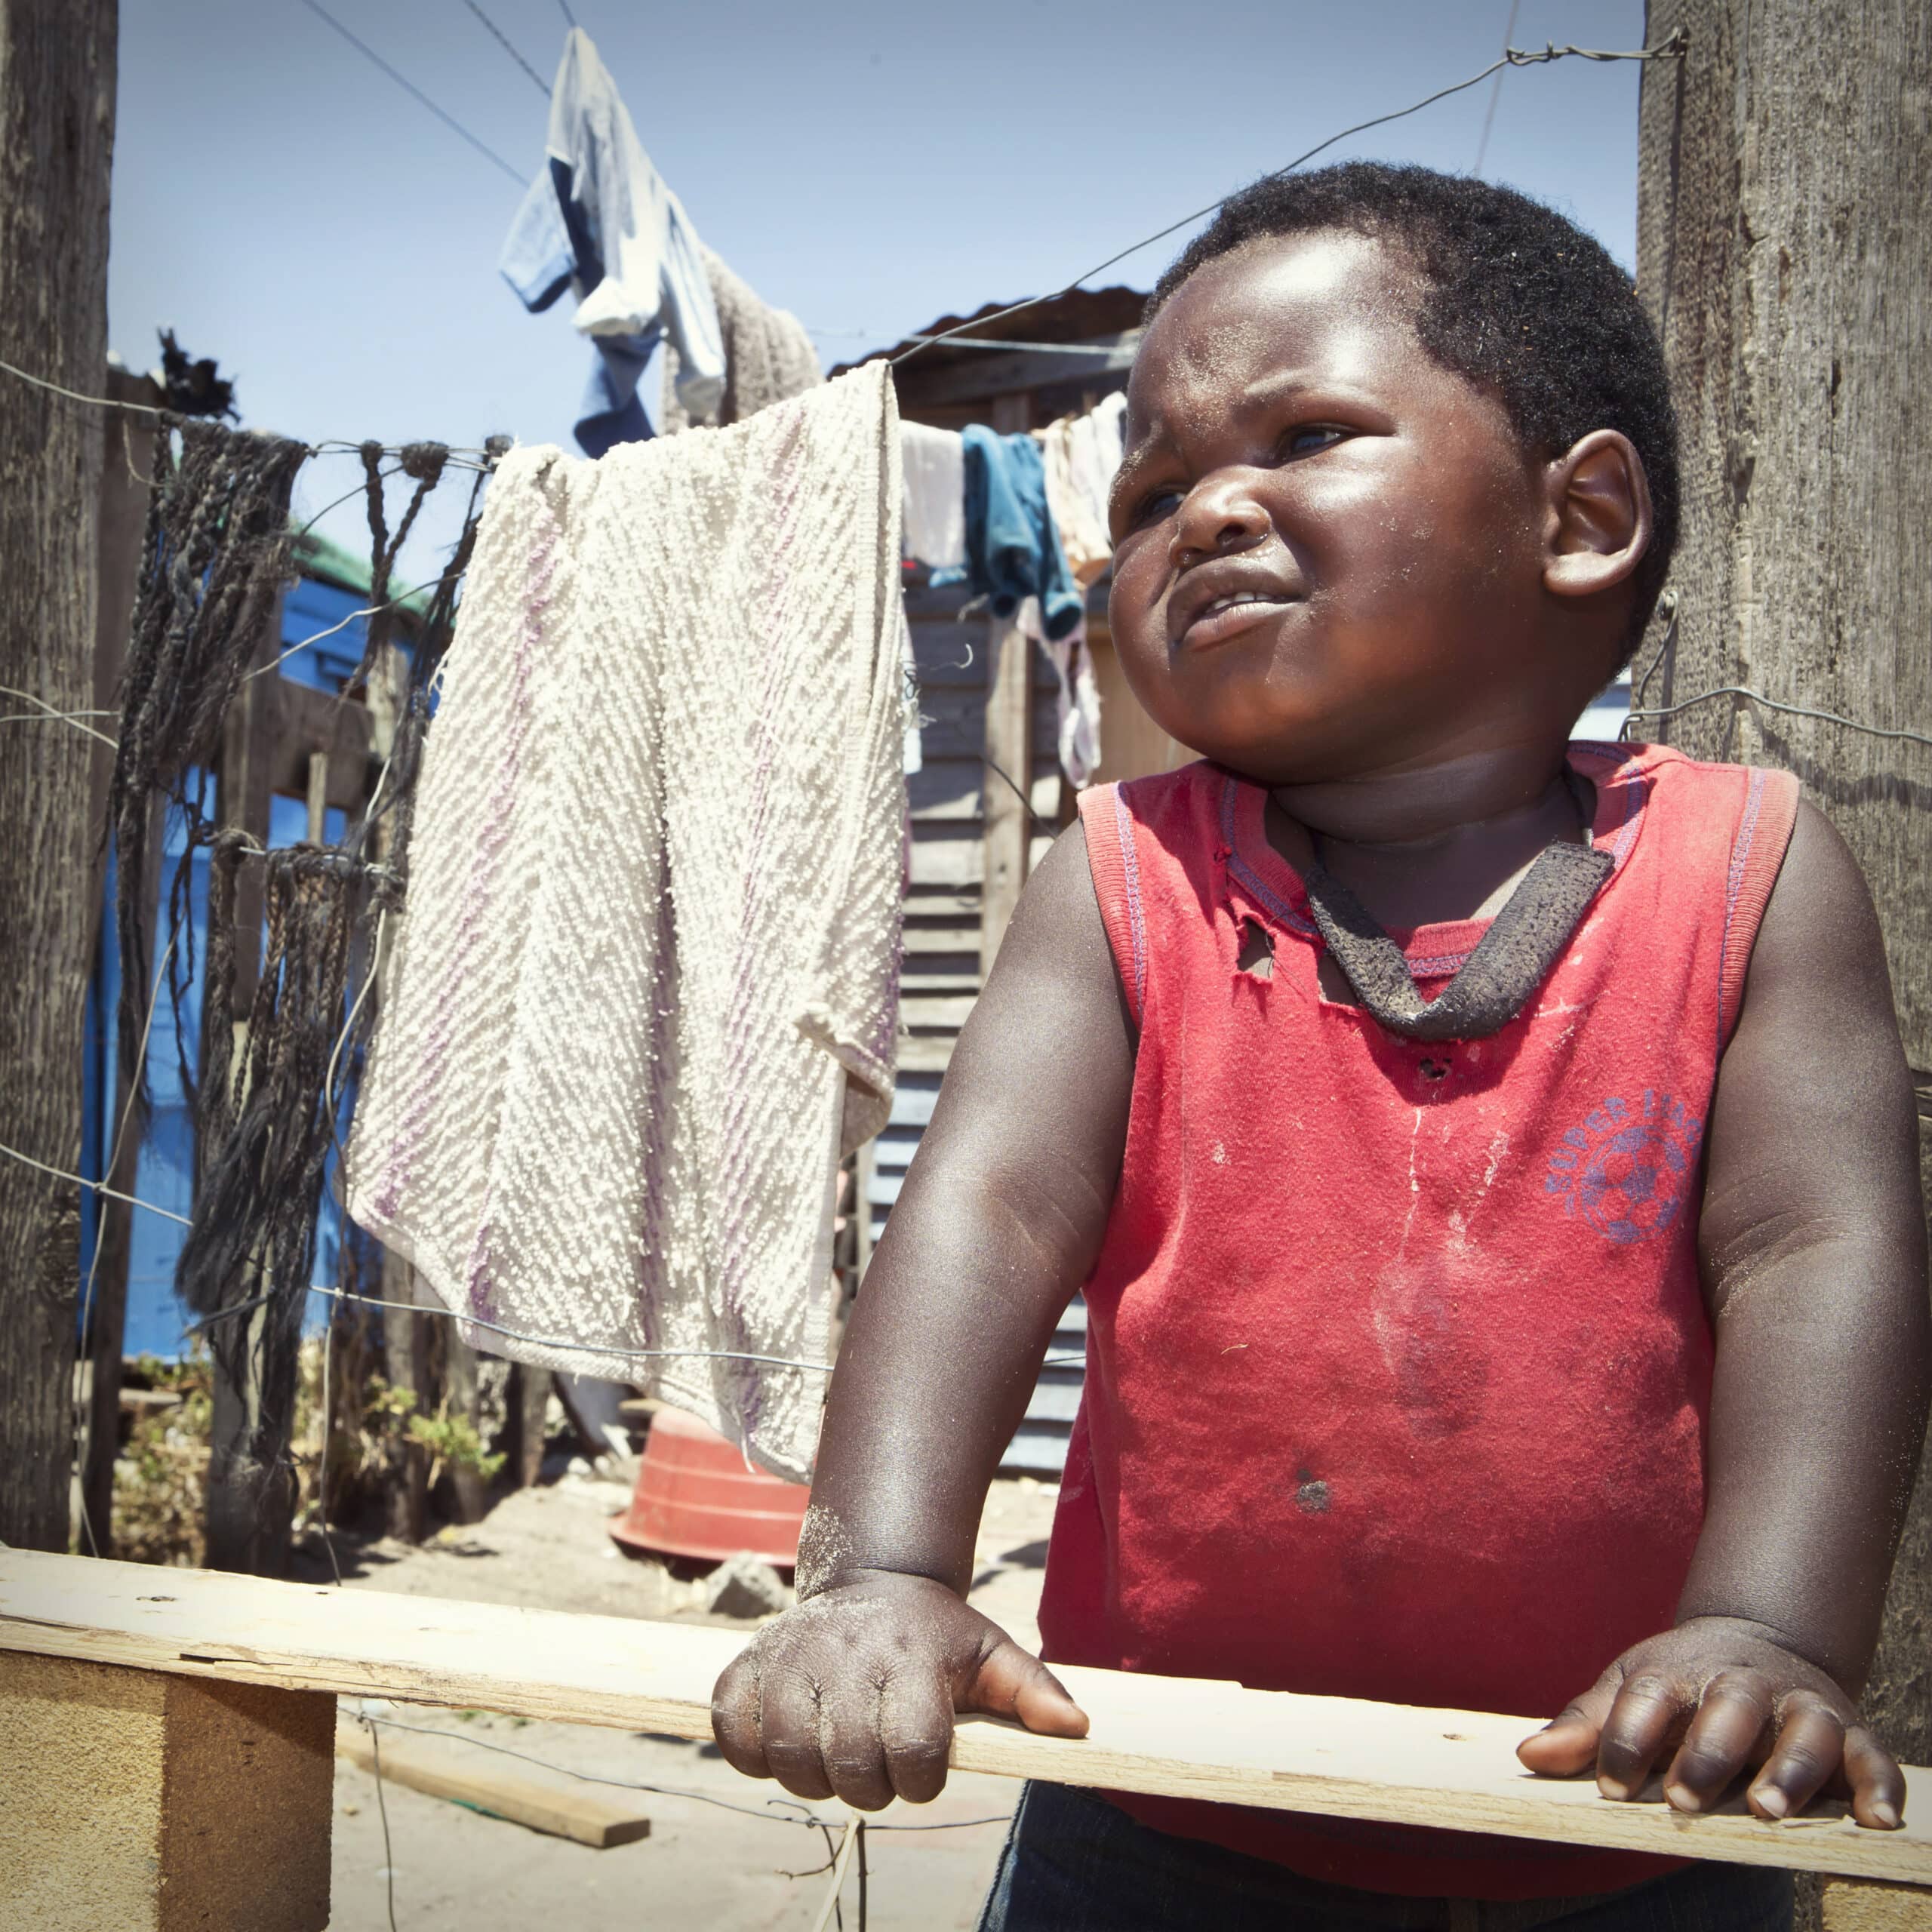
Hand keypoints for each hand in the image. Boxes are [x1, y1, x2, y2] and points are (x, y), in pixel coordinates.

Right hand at [710, 1569, 1088, 1809]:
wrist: (872, 1578)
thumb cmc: (936, 1633)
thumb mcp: (990, 1651)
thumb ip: (1033, 1691)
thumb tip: (1078, 1729)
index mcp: (910, 1657)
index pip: (915, 1752)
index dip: (922, 1780)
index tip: (923, 1766)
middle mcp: (847, 1655)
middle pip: (852, 1768)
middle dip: (871, 1787)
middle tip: (879, 1766)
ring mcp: (791, 1657)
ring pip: (791, 1761)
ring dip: (814, 1780)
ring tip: (836, 1757)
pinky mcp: (746, 1664)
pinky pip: (734, 1735)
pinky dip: (753, 1754)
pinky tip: (785, 1741)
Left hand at [1516, 1616, 1903, 1827]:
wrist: (1757, 1642)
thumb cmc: (1682, 1683)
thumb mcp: (1629, 1690)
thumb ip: (1586, 1728)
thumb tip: (1528, 1756)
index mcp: (1682, 1672)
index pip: (1649, 1699)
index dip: (1626, 1741)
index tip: (1612, 1788)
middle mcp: (1744, 1685)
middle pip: (1729, 1710)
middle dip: (1707, 1753)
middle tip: (1685, 1799)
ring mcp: (1801, 1705)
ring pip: (1804, 1730)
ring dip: (1789, 1769)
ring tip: (1766, 1809)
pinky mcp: (1851, 1732)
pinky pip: (1872, 1758)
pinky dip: (1877, 1786)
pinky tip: (1875, 1819)